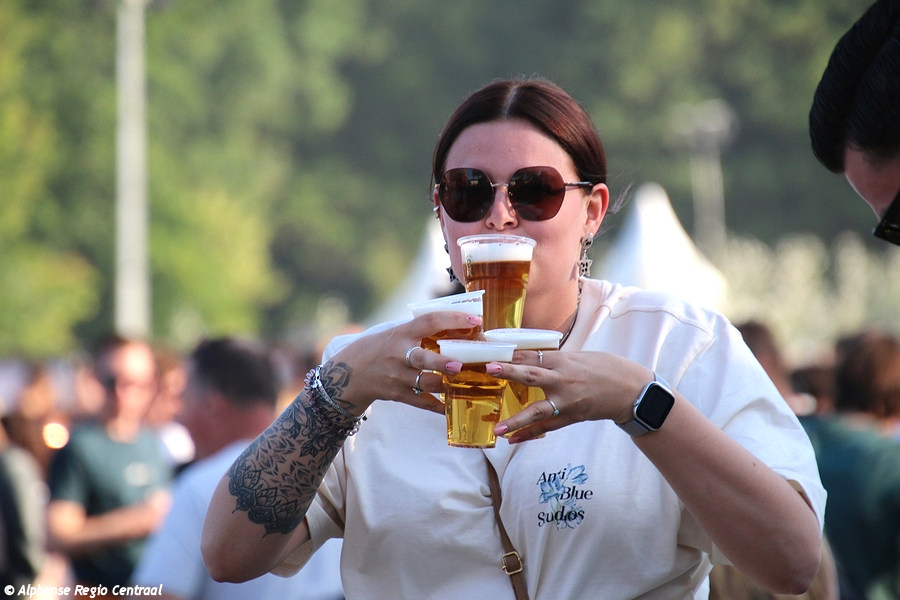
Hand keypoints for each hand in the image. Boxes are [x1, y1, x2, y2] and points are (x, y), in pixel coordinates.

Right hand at [327, 311, 480, 413]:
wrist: (347, 373)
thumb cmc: (379, 348)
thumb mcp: (395, 333)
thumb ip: (421, 331)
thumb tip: (458, 327)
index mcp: (402, 333)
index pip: (429, 321)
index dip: (453, 320)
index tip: (475, 321)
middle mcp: (398, 354)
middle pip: (422, 358)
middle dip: (442, 362)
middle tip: (460, 365)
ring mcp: (397, 376)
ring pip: (425, 382)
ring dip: (446, 384)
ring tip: (464, 384)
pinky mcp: (396, 394)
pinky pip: (420, 401)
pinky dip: (437, 406)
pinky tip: (451, 407)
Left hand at [487, 350, 652, 441]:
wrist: (631, 390)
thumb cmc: (606, 369)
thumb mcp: (580, 356)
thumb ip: (555, 360)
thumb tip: (529, 358)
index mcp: (565, 361)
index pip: (533, 356)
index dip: (512, 354)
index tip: (493, 352)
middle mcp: (564, 381)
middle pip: (532, 376)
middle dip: (509, 372)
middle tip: (489, 369)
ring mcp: (567, 402)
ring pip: (538, 411)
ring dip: (516, 421)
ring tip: (498, 429)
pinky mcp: (571, 417)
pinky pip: (547, 428)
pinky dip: (529, 434)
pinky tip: (513, 440)